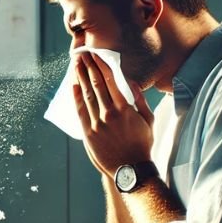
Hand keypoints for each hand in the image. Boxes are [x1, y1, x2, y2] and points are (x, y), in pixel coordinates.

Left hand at [72, 51, 154, 176]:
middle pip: (96, 84)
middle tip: (83, 53)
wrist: (130, 169)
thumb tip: (131, 82)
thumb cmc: (142, 144)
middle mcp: (109, 114)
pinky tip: (73, 85)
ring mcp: (97, 123)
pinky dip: (76, 96)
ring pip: (86, 95)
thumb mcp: (148, 120)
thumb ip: (140, 100)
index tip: (96, 54)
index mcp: (125, 109)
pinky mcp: (88, 133)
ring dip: (80, 77)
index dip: (101, 65)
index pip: (111, 80)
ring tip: (76, 64)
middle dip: (89, 66)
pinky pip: (80, 110)